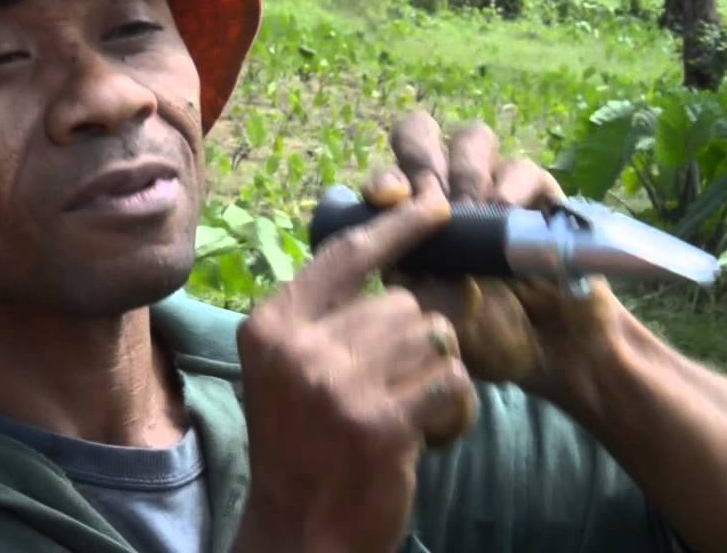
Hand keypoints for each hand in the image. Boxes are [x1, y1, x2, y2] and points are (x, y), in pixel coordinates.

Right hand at [232, 181, 477, 552]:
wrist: (301, 533)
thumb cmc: (301, 447)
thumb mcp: (288, 372)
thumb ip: (325, 318)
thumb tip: (395, 261)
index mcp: (272, 326)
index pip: (345, 255)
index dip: (396, 229)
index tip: (434, 207)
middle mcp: (299, 348)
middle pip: (402, 304)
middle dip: (416, 343)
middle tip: (396, 390)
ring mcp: (339, 386)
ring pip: (433, 338)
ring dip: (437, 376)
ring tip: (409, 415)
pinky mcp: (381, 424)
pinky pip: (452, 384)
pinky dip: (454, 412)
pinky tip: (427, 437)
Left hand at [364, 111, 628, 402]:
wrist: (552, 354)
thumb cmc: (486, 338)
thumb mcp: (436, 318)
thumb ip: (413, 282)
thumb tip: (397, 249)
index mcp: (411, 220)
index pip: (385, 179)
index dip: (383, 179)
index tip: (388, 199)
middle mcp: (447, 192)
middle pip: (419, 134)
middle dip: (420, 157)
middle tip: (432, 198)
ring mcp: (493, 188)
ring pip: (472, 138)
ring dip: (465, 170)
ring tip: (473, 211)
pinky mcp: (538, 194)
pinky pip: (522, 168)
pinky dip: (511, 184)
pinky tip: (504, 209)